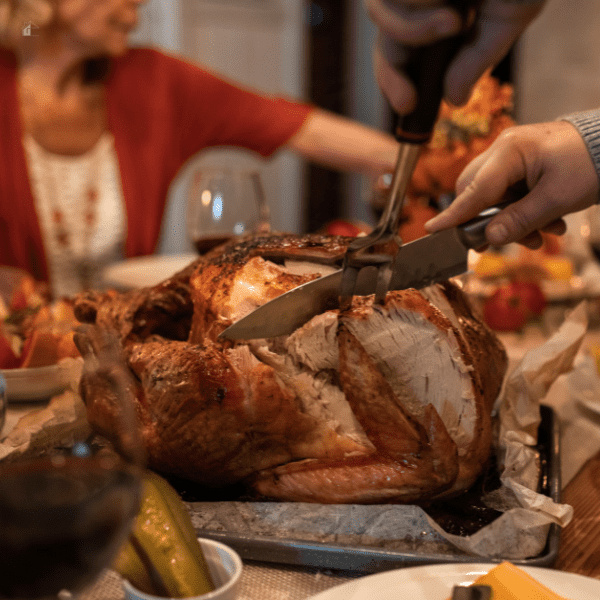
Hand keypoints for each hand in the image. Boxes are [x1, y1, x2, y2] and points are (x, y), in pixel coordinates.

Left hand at [367, 0, 545, 111]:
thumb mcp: (508, 16)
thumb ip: (477, 59)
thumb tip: (454, 101)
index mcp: (442, 9)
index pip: (405, 51)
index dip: (396, 81)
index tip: (408, 106)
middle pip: (385, 41)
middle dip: (391, 74)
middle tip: (408, 99)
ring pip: (382, 15)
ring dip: (416, 30)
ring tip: (455, 17)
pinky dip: (418, 1)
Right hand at [424, 121, 599, 247]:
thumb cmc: (592, 163)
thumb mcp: (557, 198)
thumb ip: (519, 220)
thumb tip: (489, 239)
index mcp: (510, 151)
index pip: (473, 189)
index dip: (454, 214)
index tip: (432, 230)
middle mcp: (505, 151)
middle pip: (477, 193)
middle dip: (490, 221)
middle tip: (506, 241)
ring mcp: (513, 158)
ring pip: (494, 198)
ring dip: (513, 222)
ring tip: (541, 236)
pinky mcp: (523, 166)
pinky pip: (509, 195)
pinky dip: (523, 213)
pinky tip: (547, 224)